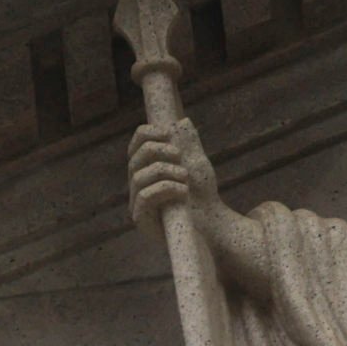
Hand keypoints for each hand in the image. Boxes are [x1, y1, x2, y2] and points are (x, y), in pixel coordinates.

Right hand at [127, 116, 221, 230]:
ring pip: (139, 177)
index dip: (146, 134)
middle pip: (135, 158)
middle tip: (180, 156)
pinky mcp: (143, 220)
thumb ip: (189, 144)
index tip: (167, 132)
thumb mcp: (198, 164)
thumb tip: (182, 121)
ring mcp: (138, 203)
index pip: (135, 146)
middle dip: (159, 151)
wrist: (212, 224)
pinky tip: (183, 191)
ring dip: (166, 171)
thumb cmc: (202, 195)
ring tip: (185, 177)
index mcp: (147, 168)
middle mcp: (138, 185)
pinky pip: (144, 196)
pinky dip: (166, 188)